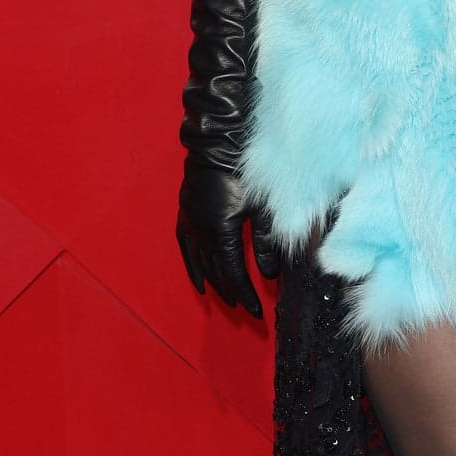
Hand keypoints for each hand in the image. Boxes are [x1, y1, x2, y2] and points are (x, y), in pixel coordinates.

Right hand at [176, 156, 279, 318]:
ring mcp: (190, 222)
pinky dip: (192, 266)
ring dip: (214, 283)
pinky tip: (199, 280)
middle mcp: (201, 231)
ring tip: (226, 299)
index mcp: (222, 231)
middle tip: (245, 308)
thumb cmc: (247, 172)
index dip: (245, 294)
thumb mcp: (264, 208)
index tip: (256, 311)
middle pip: (216, 272)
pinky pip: (185, 247)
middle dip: (232, 292)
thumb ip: (267, 242)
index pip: (234, 274)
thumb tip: (269, 274)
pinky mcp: (185, 213)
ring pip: (200, 263)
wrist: (219, 143)